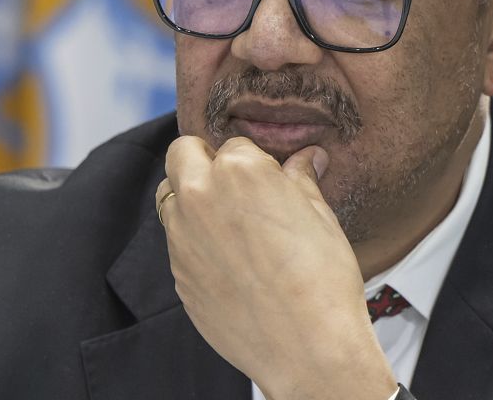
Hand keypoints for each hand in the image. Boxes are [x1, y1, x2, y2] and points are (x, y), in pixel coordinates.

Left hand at [156, 136, 396, 399]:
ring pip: (171, 197)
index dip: (254, 161)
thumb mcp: (320, 217)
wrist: (306, 346)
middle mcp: (199, 195)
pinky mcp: (176, 271)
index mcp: (238, 169)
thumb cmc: (322, 279)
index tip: (268, 181)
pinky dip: (194, 241)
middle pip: (183, 154)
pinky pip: (177, 241)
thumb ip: (301, 180)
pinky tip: (227, 262)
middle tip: (234, 186)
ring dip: (191, 199)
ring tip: (228, 224)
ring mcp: (181, 235)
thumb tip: (307, 157)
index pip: (235, 145)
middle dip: (203, 161)